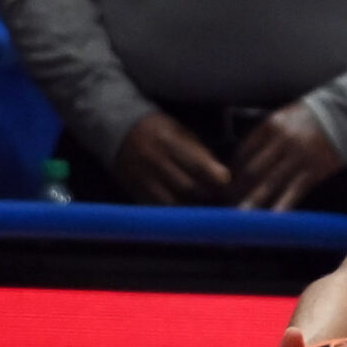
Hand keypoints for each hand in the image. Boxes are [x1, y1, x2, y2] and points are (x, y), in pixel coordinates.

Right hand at [113, 111, 230, 204]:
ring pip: (174, 204)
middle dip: (210, 198)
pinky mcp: (135, 192)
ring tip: (210, 212)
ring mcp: (142, 178)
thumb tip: (225, 178)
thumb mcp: (181, 132)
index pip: (200, 166)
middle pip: (189, 188)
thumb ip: (201, 153)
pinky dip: (176, 215)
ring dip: (195, 211)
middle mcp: (153, 160)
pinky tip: (189, 216)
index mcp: (168, 141)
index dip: (218, 179)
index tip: (229, 185)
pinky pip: (158, 209)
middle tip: (226, 202)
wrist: (117, 130)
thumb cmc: (160, 132)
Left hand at [232, 102, 346, 210]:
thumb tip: (246, 158)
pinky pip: (294, 191)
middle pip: (253, 170)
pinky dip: (283, 206)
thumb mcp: (285, 117)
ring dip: (254, 201)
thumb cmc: (311, 118)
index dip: (234, 171)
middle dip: (238, 189)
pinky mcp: (314, 171)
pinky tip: (274, 218)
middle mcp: (282, 141)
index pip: (244, 152)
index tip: (229, 184)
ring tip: (242, 216)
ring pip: (270, 183)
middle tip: (229, 204)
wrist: (345, 116)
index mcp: (271, 126)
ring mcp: (298, 157)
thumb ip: (267, 135)